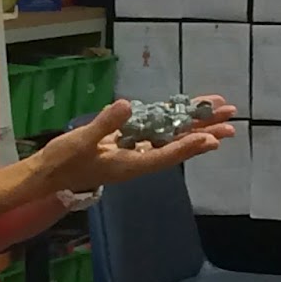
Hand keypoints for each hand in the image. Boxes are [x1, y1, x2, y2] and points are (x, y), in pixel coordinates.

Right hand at [35, 97, 236, 195]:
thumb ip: (104, 125)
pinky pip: (156, 131)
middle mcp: (137, 159)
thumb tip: (125, 107)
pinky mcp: (127, 143)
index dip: (188, 147)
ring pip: (171, 137)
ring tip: (220, 112)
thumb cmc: (63, 162)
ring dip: (194, 125)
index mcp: (128, 165)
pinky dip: (172, 120)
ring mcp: (134, 151)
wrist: (49, 174)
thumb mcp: (81, 141)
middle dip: (204, 132)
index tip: (211, 139)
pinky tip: (186, 111)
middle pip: (177, 146)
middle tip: (231, 121)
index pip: (164, 155)